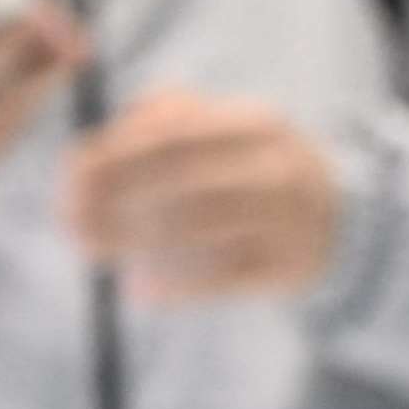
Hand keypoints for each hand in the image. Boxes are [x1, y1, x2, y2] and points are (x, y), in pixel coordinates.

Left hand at [61, 91, 343, 303]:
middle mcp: (276, 167)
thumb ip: (162, 118)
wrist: (338, 217)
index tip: (70, 172)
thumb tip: (97, 149)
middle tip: (70, 219)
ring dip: (138, 241)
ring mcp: (288, 220)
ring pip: (202, 227)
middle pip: (184, 178)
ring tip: (94, 249)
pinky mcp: (288, 268)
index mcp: (255, 123)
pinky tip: (141, 290)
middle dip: (116, 198)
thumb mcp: (224, 128)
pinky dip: (178, 287)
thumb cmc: (253, 167)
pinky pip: (224, 280)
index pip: (174, 129)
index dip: (115, 151)